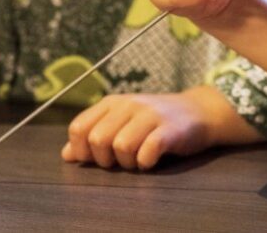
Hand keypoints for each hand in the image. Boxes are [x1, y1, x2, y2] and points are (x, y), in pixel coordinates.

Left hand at [61, 86, 259, 169]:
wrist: (198, 111)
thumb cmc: (155, 121)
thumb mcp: (122, 122)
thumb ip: (95, 135)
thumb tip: (67, 155)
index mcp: (112, 103)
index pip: (79, 128)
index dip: (82, 150)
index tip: (97, 158)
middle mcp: (129, 105)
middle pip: (97, 140)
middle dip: (105, 160)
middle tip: (120, 161)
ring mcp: (150, 115)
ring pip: (120, 146)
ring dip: (127, 163)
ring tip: (137, 160)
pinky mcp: (169, 129)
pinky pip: (147, 151)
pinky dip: (145, 162)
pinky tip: (151, 160)